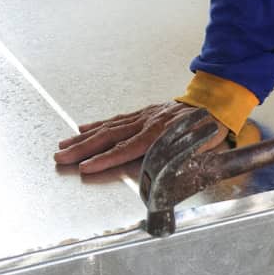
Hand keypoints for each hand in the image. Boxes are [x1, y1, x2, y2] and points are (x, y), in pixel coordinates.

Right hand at [55, 101, 226, 173]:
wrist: (213, 103)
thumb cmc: (208, 129)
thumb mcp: (201, 147)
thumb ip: (181, 159)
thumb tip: (167, 171)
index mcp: (159, 133)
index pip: (127, 149)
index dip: (105, 159)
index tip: (85, 167)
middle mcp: (146, 123)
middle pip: (109, 137)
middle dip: (82, 149)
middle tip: (60, 158)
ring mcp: (142, 117)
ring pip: (108, 128)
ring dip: (83, 139)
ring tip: (63, 146)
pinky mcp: (142, 114)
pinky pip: (116, 120)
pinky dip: (97, 125)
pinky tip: (82, 130)